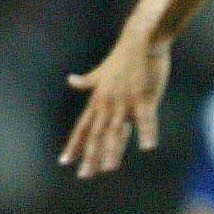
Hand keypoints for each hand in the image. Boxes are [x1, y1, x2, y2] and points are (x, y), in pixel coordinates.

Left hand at [59, 33, 171, 178]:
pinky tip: (148, 147)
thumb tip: (70, 80)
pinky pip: (146, 119)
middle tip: (84, 175)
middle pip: (97, 133)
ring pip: (117, 129)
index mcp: (98, 99)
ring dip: (113, 150)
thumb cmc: (124, 55)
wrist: (141, 38)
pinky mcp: (144, 96)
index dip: (75, 144)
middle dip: (90, 155)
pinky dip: (147, 133)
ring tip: (109, 169)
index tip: (64, 161)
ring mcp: (125, 101)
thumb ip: (87, 80)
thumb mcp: (101, 71)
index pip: (83, 126)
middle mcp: (108, 103)